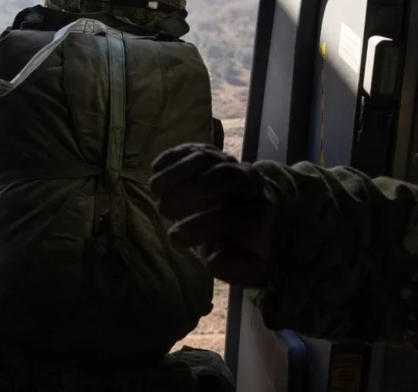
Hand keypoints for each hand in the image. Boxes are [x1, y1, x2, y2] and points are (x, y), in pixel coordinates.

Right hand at [150, 143, 276, 286]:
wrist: (241, 213)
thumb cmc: (237, 243)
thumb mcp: (245, 265)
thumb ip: (235, 269)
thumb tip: (214, 261)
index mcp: (261, 210)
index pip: (236, 213)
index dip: (203, 224)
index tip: (175, 238)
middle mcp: (248, 180)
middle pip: (224, 176)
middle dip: (191, 191)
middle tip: (164, 210)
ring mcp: (226, 162)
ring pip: (204, 157)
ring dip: (176, 173)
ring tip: (156, 192)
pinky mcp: (205, 152)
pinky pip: (189, 149)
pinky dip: (169, 159)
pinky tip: (156, 177)